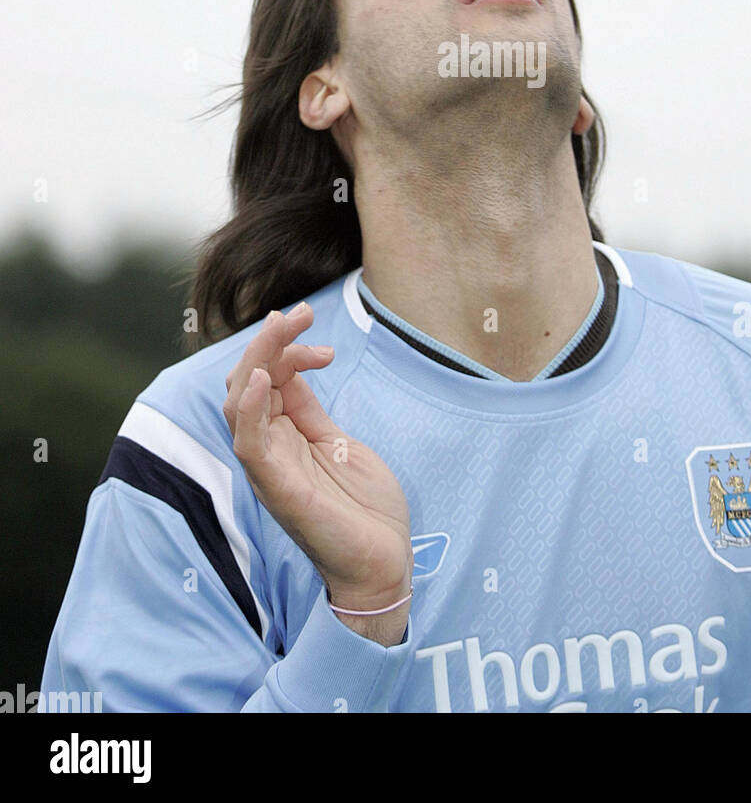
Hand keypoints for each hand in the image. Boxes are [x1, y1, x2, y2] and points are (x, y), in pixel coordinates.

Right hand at [223, 304, 412, 641]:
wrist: (384, 562)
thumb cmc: (363, 509)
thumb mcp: (339, 443)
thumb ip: (311, 411)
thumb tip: (297, 368)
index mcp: (283, 437)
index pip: (267, 378)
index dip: (286, 348)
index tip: (318, 337)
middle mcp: (269, 449)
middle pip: (248, 382)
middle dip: (270, 340)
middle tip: (301, 313)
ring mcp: (269, 468)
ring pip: (240, 404)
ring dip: (258, 359)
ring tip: (281, 326)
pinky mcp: (277, 488)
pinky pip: (250, 444)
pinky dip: (251, 409)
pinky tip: (263, 379)